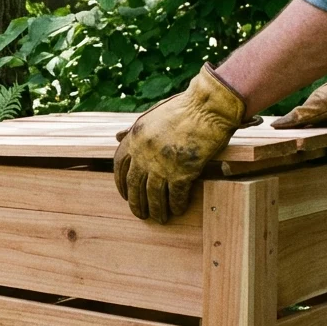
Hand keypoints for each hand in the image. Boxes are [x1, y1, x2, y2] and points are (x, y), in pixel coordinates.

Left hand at [114, 65, 249, 223]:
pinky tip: (178, 210)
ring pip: (153, 195)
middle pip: (134, 185)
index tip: (125, 194)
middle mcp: (144, 153)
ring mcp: (162, 164)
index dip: (121, 183)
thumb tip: (117, 137)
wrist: (208, 107)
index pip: (119, 166)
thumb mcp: (151, 115)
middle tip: (140, 213)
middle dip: (136, 202)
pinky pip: (176, 195)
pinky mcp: (183, 172)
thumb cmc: (183, 108)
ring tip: (159, 219)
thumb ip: (134, 129)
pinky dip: (177, 205)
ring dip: (156, 209)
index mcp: (134, 138)